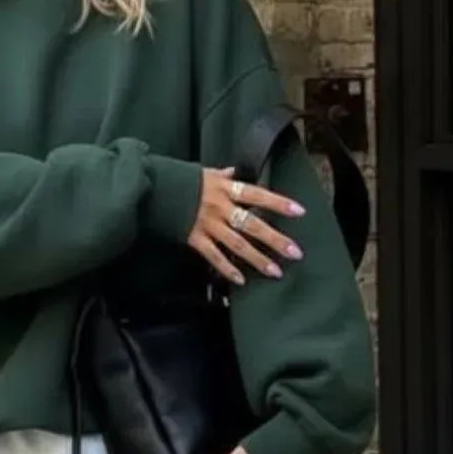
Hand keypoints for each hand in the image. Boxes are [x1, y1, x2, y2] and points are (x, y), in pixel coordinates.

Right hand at [188, 168, 304, 286]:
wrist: (153, 189)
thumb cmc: (180, 179)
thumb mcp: (205, 173)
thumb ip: (222, 176)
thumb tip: (234, 172)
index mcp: (226, 189)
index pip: (257, 195)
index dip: (278, 203)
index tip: (299, 212)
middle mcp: (221, 208)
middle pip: (253, 225)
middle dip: (275, 239)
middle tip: (295, 253)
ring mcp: (209, 225)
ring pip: (238, 245)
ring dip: (257, 259)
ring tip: (275, 272)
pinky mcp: (195, 239)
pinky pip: (214, 257)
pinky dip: (227, 269)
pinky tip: (241, 281)